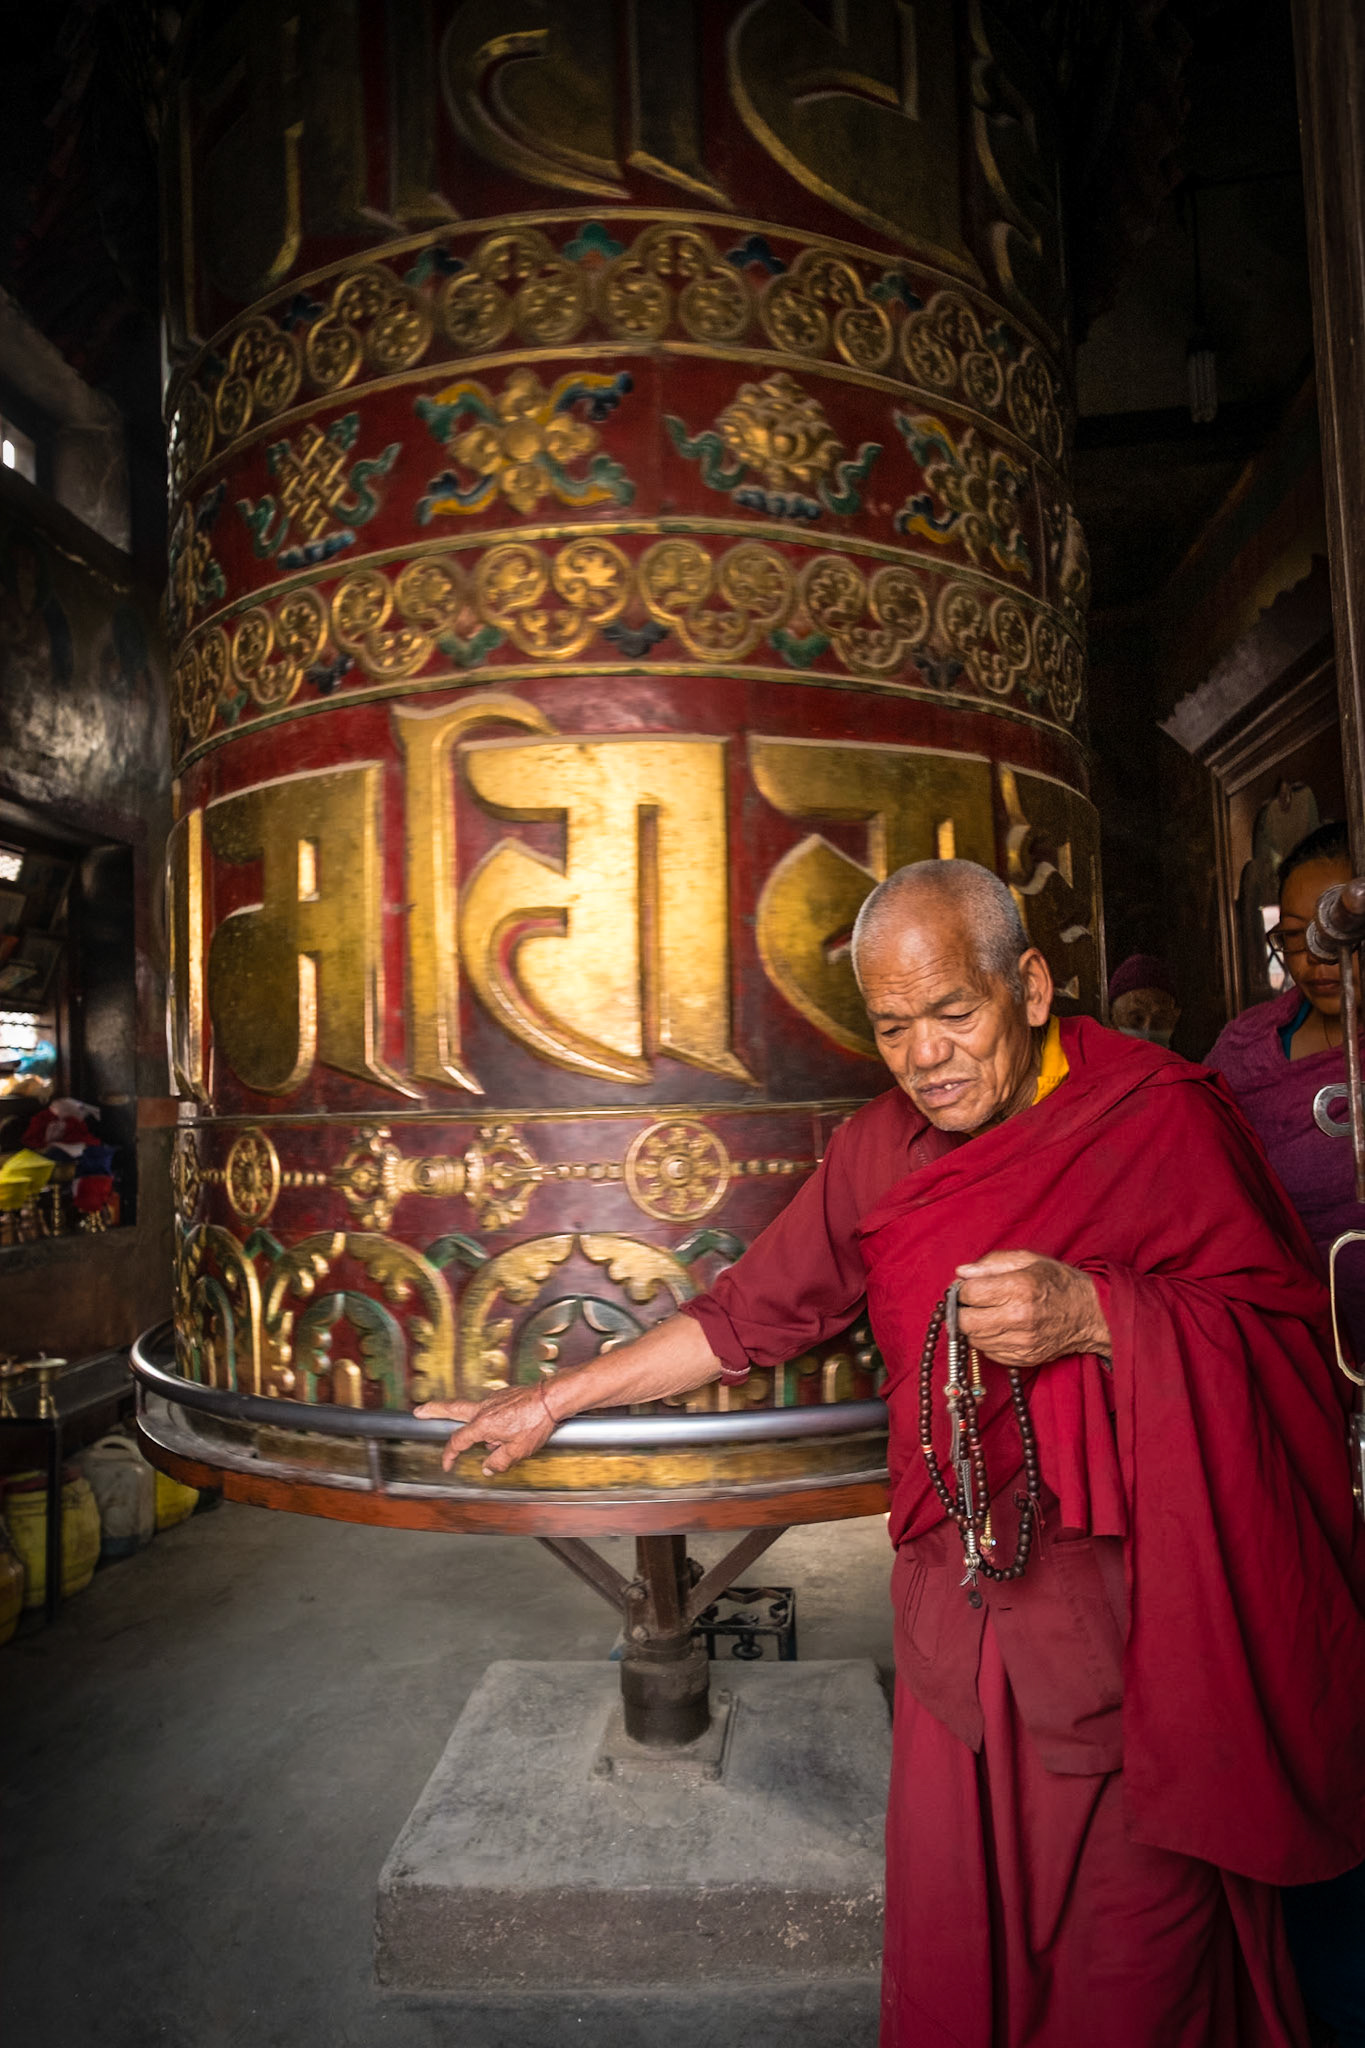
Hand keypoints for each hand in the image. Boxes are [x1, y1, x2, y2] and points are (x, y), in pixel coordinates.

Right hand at [414, 1382, 559, 1474]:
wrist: (552, 1398)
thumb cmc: (536, 1423)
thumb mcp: (517, 1451)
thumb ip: (498, 1462)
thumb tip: (487, 1469)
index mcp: (483, 1425)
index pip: (458, 1441)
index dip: (449, 1454)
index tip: (447, 1464)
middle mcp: (484, 1409)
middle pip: (452, 1409)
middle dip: (433, 1410)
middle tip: (418, 1411)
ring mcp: (493, 1399)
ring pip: (473, 1410)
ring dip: (470, 1421)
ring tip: (488, 1438)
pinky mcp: (504, 1396)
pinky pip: (491, 1409)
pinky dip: (491, 1419)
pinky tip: (507, 1428)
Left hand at [954, 1249, 1109, 1368]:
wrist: (1090, 1314)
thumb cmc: (1059, 1283)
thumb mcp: (1028, 1260)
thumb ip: (991, 1264)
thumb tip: (961, 1273)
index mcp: (1019, 1288)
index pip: (969, 1293)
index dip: (960, 1289)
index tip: (964, 1287)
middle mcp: (1019, 1317)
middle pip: (965, 1321)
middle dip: (960, 1311)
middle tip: (967, 1304)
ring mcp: (1021, 1342)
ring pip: (974, 1339)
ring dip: (973, 1327)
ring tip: (985, 1314)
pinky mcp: (1024, 1358)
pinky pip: (989, 1353)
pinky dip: (987, 1340)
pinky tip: (999, 1327)